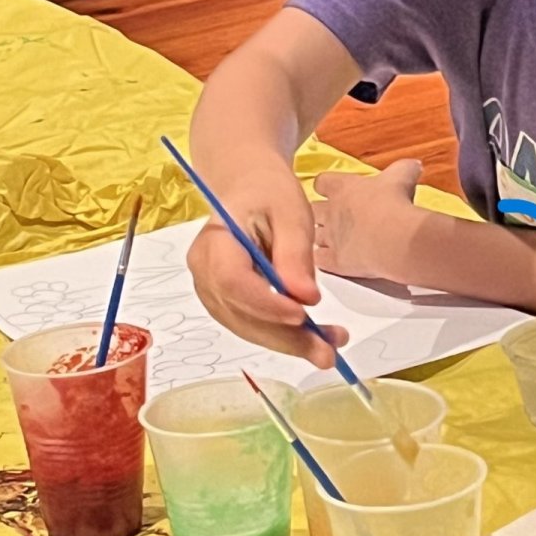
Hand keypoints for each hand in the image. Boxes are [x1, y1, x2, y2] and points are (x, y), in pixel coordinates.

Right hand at [185, 157, 347, 369]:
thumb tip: (305, 297)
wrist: (251, 185)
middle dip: (285, 336)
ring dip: (289, 342)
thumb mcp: (291, 210)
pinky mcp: (228, 301)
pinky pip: (252, 324)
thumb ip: (295, 253)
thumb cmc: (269, 191)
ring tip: (330, 347)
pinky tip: (314, 339)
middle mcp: (205, 271)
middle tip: (328, 349)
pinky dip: (283, 335)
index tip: (303, 314)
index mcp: (215, 241)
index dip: (266, 304)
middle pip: (240, 313)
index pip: (233, 281)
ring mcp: (212, 289)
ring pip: (247, 326)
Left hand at [313, 159, 423, 281]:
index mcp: (342, 187)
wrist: (393, 236)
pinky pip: (319, 259)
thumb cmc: (395, 201)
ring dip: (322, 236)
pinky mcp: (333, 261)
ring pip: (314, 235)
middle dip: (321, 212)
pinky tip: (331, 259)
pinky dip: (323, 258)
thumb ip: (405, 168)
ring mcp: (329, 237)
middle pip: (314, 209)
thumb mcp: (402, 175)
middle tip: (335, 215)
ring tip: (334, 238)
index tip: (336, 188)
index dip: (327, 185)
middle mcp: (330, 211)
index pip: (322, 181)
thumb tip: (415, 164)